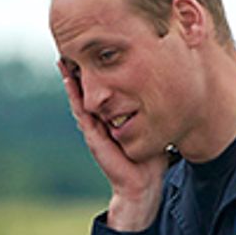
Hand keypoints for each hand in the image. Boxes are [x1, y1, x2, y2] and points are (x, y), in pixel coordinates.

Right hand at [58, 59, 165, 231]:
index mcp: (112, 120)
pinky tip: (69, 81)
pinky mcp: (93, 136)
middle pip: (85, 92)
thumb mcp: (155, 127)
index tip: (93, 54)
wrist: (143, 184)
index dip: (96, 74)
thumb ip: (157, 112)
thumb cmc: (151, 159)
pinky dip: (74, 95)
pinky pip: (81, 111)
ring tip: (62, 61)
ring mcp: (93, 129)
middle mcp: (99, 122)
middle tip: (70, 50)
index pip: (102, 92)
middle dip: (77, 72)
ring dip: (69, 80)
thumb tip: (173, 91)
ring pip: (78, 98)